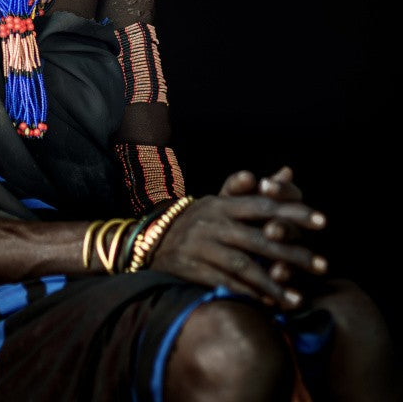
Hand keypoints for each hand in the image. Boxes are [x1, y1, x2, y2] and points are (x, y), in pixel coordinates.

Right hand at [149, 171, 326, 310]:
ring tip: (298, 298)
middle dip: (292, 253)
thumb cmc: (199, 219)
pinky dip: (248, 295)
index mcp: (223, 204)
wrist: (154, 238)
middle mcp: (214, 224)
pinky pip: (224, 284)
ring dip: (272, 283)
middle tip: (322, 265)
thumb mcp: (221, 199)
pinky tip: (269, 305)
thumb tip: (287, 172)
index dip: (293, 212)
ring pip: (243, 266)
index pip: (263, 206)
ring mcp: (203, 247)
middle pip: (258, 238)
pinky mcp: (193, 269)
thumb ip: (258, 189)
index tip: (323, 221)